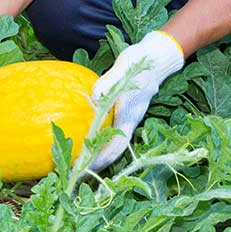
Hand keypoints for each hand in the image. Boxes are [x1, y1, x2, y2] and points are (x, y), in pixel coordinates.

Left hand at [87, 30, 183, 170]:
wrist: (157, 58)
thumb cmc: (140, 61)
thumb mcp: (124, 66)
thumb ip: (110, 81)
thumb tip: (95, 98)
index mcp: (129, 114)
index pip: (115, 147)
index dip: (99, 161)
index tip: (81, 170)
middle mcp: (129, 121)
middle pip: (113, 151)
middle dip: (95, 164)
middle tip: (73, 173)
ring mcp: (127, 118)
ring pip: (112, 144)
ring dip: (96, 155)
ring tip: (76, 162)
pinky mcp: (124, 113)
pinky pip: (110, 133)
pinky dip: (98, 140)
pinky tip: (85, 139)